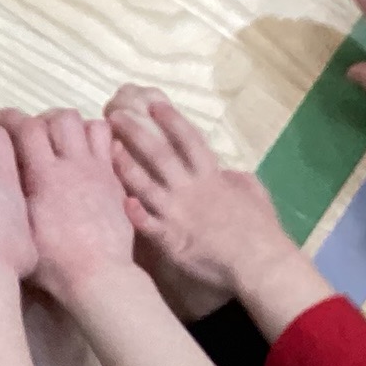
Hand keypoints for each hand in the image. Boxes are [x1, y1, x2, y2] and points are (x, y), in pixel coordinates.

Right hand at [0, 109, 134, 304]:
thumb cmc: (53, 263)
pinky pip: (110, 145)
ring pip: (89, 125)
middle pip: (59, 118)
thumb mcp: (21, 230)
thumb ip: (13, 197)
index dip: (10, 118)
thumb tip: (1, 174)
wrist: (98, 274)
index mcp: (45, 176)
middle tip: (31, 132)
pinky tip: (85, 154)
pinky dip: (96, 141)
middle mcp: (74, 165)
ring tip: (60, 141)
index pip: (27, 129)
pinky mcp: (115, 182)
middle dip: (42, 118)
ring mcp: (99, 171)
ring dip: (72, 127)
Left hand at [108, 98, 299, 300]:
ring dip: (125, 167)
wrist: (258, 261)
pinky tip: (117, 201)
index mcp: (211, 176)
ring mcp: (177, 213)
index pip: (189, 140)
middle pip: (160, 155)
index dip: (171, 121)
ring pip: (146, 185)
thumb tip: (228, 173)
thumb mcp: (253, 194)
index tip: (154, 104)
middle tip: (116, 116)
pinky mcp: (170, 239)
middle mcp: (191, 189)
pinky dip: (133, 212)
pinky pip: (147, 224)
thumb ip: (236, 180)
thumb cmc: (259, 230)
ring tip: (106, 150)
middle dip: (136, 133)